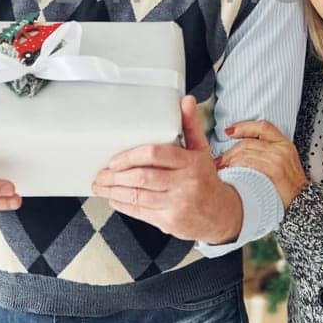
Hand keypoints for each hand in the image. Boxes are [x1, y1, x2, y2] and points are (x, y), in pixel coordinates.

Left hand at [92, 95, 242, 243]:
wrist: (222, 214)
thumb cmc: (206, 180)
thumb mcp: (201, 151)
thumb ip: (190, 125)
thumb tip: (185, 101)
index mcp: (191, 162)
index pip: (155, 154)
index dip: (130, 156)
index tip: (114, 159)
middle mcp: (185, 183)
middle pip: (142, 177)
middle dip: (116, 176)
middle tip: (100, 174)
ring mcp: (177, 204)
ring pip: (138, 196)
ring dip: (114, 191)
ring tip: (101, 186)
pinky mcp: (170, 221)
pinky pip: (141, 212)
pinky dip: (123, 205)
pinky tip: (114, 198)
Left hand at [217, 120, 307, 207]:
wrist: (301, 202)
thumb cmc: (288, 185)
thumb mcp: (281, 162)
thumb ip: (266, 152)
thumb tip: (239, 151)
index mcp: (284, 143)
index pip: (262, 127)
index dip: (244, 127)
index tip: (229, 132)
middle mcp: (282, 148)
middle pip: (249, 142)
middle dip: (230, 151)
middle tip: (219, 160)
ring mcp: (279, 158)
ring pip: (246, 152)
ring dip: (230, 160)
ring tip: (223, 168)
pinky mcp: (275, 170)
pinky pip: (250, 163)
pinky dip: (238, 166)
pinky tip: (232, 172)